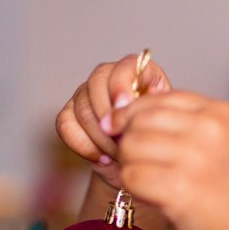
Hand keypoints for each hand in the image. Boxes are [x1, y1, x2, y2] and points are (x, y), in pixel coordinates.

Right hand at [55, 53, 171, 188]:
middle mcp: (108, 77)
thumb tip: (147, 96)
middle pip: (97, 82)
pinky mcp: (69, 114)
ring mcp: (86, 94)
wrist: (136, 164)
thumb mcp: (163, 125)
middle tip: (125, 142)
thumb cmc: (153, 141)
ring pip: (82, 107)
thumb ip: (154, 108)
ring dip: (100, 136)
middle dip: (110, 117)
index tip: (125, 107)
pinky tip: (101, 158)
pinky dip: (83, 145)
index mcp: (138, 73)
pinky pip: (65, 124)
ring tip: (119, 154)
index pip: (125, 65)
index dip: (121, 85)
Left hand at [105, 87, 228, 229]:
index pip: (158, 99)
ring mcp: (195, 159)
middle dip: (129, 140)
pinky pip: (132, 176)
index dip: (134, 115)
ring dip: (129, 164)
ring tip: (144, 180)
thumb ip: (190, 124)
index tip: (124, 131)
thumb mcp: (228, 143)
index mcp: (221, 113)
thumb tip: (128, 116)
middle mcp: (209, 129)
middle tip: (136, 162)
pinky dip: (131, 186)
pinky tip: (147, 195)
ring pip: (131, 147)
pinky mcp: (179, 190)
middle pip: (140, 121)